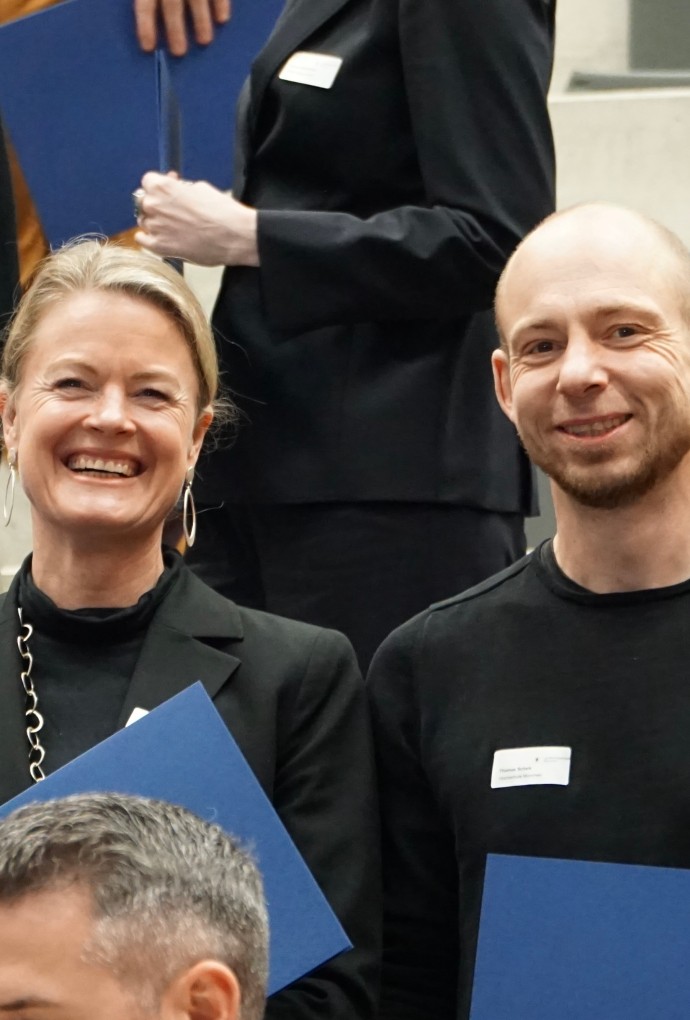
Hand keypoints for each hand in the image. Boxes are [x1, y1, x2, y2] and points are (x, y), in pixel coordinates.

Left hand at [134, 0, 230, 56]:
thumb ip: (148, 0)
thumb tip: (143, 19)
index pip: (144, 4)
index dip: (145, 25)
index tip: (148, 48)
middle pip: (171, 3)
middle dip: (175, 28)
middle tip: (179, 53)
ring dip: (200, 20)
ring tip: (204, 41)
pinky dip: (220, 4)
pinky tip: (222, 20)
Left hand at [135, 172, 258, 266]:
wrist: (235, 236)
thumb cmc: (222, 211)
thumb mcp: (201, 188)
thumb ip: (181, 188)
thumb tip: (176, 189)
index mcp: (163, 187)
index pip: (148, 181)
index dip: (159, 185)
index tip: (167, 190)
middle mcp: (154, 205)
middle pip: (143, 201)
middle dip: (156, 204)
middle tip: (171, 210)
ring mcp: (155, 227)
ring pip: (144, 221)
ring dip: (154, 221)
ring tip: (170, 227)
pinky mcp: (160, 247)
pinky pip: (142, 240)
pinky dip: (148, 238)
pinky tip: (157, 237)